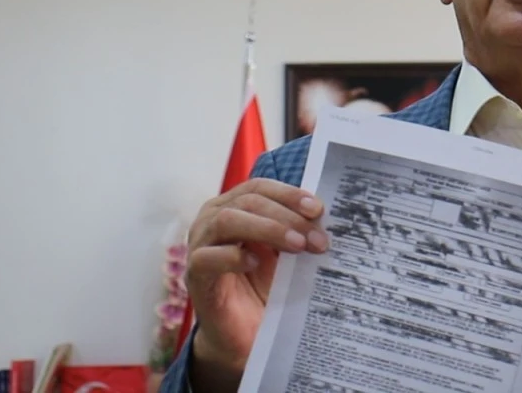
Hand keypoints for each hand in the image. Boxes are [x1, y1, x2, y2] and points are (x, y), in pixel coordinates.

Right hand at [185, 178, 329, 382]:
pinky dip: (233, 256)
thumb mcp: (285, 253)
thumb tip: (326, 216)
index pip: (259, 187)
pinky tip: (255, 263)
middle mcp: (211, 219)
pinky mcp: (195, 276)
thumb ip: (298, 230)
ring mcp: (199, 245)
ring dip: (267, 229)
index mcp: (234, 206)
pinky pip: (207, 258)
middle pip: (248, 201)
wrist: (244, 333)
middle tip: (317, 238)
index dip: (289, 194)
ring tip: (297, 246)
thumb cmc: (264, 285)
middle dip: (287, 216)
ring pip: (227, 221)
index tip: (318, 209)